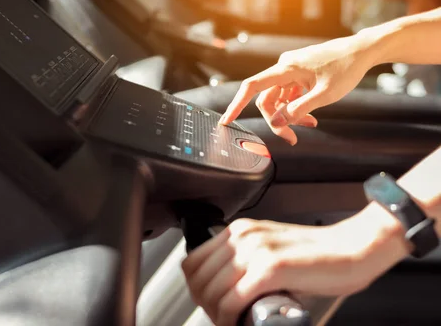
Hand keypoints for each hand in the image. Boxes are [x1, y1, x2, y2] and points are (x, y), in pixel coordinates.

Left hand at [181, 205, 410, 325]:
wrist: (354, 249)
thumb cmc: (318, 256)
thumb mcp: (271, 250)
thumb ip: (246, 262)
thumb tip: (224, 290)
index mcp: (240, 230)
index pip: (193, 261)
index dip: (196, 287)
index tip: (209, 303)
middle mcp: (242, 236)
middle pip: (198, 278)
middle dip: (204, 304)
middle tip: (221, 317)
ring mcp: (255, 250)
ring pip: (211, 291)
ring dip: (216, 314)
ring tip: (230, 322)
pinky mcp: (270, 269)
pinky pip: (231, 300)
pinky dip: (228, 318)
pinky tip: (238, 323)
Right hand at [218, 35, 376, 144]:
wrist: (362, 51)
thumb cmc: (346, 69)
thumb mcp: (325, 95)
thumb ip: (299, 110)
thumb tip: (276, 122)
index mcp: (286, 68)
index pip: (252, 87)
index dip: (236, 105)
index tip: (226, 120)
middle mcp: (284, 66)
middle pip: (267, 99)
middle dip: (277, 120)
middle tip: (293, 138)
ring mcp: (291, 69)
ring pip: (279, 98)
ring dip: (290, 115)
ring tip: (311, 125)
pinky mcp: (299, 72)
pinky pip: (289, 94)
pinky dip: (297, 107)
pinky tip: (312, 116)